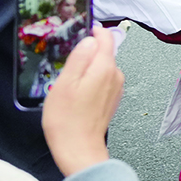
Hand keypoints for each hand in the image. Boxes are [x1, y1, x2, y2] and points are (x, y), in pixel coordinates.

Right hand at [41, 28, 122, 177]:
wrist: (78, 149)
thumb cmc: (67, 120)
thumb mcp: (65, 83)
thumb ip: (79, 57)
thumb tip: (89, 40)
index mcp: (105, 67)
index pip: (106, 37)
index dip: (93, 31)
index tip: (79, 31)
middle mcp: (115, 76)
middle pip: (103, 51)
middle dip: (87, 52)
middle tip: (66, 63)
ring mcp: (115, 88)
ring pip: (102, 66)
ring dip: (87, 68)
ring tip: (69, 83)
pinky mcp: (111, 99)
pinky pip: (102, 80)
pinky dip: (90, 81)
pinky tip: (76, 94)